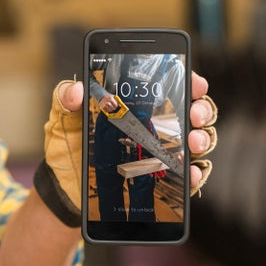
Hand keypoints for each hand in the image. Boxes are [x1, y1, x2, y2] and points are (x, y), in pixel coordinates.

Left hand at [57, 72, 216, 190]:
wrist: (64, 185)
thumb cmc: (66, 146)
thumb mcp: (62, 119)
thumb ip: (66, 99)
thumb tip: (77, 90)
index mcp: (134, 103)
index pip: (170, 85)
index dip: (188, 80)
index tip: (195, 84)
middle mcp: (153, 124)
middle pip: (191, 110)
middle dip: (201, 109)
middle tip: (193, 115)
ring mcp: (159, 150)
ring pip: (197, 139)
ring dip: (202, 138)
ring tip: (192, 143)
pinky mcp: (159, 176)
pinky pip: (187, 174)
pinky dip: (195, 172)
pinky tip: (190, 172)